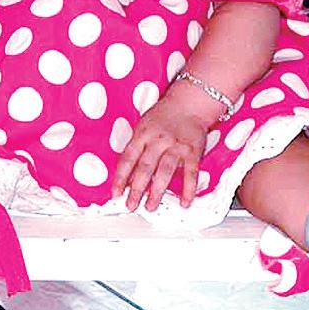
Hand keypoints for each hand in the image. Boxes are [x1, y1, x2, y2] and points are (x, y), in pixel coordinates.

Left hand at [111, 85, 214, 212]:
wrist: (189, 102)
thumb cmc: (164, 116)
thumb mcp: (144, 127)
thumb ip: (136, 149)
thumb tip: (126, 176)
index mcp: (143, 135)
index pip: (128, 159)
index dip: (120, 178)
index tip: (115, 194)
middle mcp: (158, 141)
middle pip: (145, 167)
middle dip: (136, 189)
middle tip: (131, 206)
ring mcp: (176, 146)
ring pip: (164, 171)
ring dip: (157, 191)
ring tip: (150, 207)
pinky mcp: (193, 151)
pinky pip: (190, 173)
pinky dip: (188, 189)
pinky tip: (185, 202)